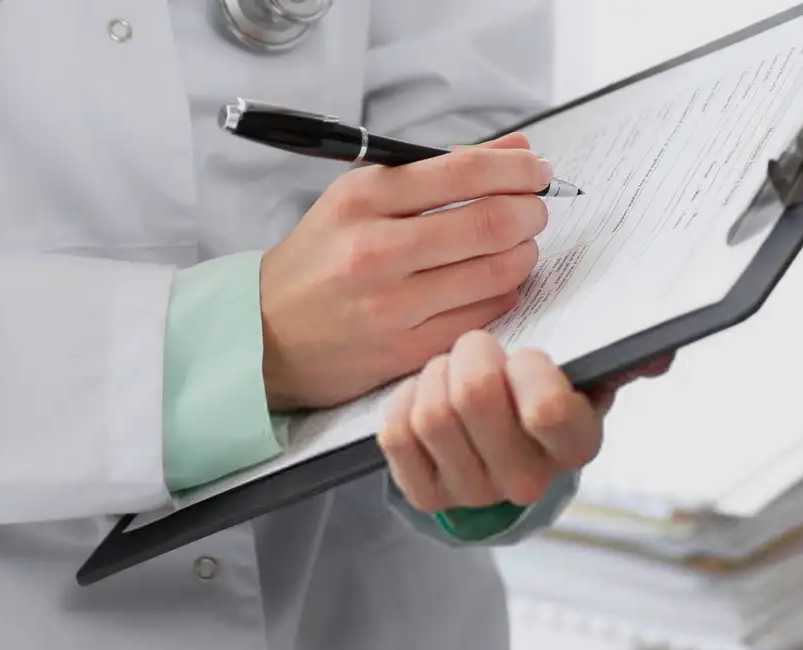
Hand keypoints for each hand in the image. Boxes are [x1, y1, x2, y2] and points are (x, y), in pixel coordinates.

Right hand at [260, 133, 549, 410]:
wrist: (264, 332)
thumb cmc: (318, 261)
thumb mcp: (359, 199)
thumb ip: (438, 171)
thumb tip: (517, 149)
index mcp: (361, 199)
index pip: (463, 170)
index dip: (517, 168)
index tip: (538, 171)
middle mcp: (375, 249)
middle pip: (491, 221)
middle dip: (530, 211)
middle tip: (534, 210)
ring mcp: (391, 304)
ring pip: (497, 271)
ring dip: (524, 254)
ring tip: (517, 247)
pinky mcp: (405, 349)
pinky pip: (483, 314)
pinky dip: (504, 293)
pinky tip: (495, 284)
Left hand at [378, 330, 672, 511]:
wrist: (500, 448)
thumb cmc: (542, 394)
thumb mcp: (585, 376)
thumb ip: (620, 359)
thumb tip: (658, 353)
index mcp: (575, 445)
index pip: (548, 409)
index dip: (528, 367)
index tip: (527, 355)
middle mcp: (527, 480)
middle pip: (474, 396)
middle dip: (471, 353)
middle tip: (479, 347)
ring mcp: (473, 493)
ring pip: (431, 413)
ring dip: (435, 375)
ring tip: (451, 370)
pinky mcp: (426, 495)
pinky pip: (397, 433)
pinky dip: (404, 400)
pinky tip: (424, 394)